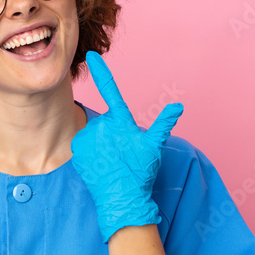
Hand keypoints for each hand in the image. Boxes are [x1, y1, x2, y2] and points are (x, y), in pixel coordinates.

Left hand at [71, 51, 183, 242]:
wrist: (122, 199)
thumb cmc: (141, 173)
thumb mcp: (154, 148)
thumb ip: (163, 125)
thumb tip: (178, 106)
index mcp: (122, 122)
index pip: (112, 91)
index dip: (102, 72)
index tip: (92, 55)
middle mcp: (101, 126)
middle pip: (105, 122)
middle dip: (112, 133)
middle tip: (122, 152)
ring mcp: (87, 139)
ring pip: (93, 134)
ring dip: (101, 143)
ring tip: (111, 159)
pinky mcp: (76, 151)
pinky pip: (83, 146)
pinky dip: (90, 152)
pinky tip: (100, 164)